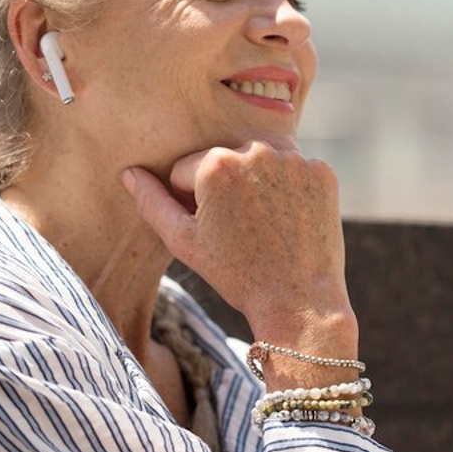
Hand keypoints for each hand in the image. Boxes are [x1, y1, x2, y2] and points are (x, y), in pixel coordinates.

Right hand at [120, 141, 357, 385]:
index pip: (186, 169)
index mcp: (216, 164)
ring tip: (263, 223)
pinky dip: (289, 187)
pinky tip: (289, 218)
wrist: (299, 301)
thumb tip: (130, 174)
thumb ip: (152, 203)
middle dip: (224, 187)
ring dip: (256, 182)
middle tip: (240, 229)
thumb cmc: (236, 275)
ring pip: (260, 160)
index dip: (192, 202)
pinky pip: (294, 169)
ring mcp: (294, 159)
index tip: (212, 230)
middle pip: (224, 160)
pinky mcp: (322, 171)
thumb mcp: (183, 242)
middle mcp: (256, 150)